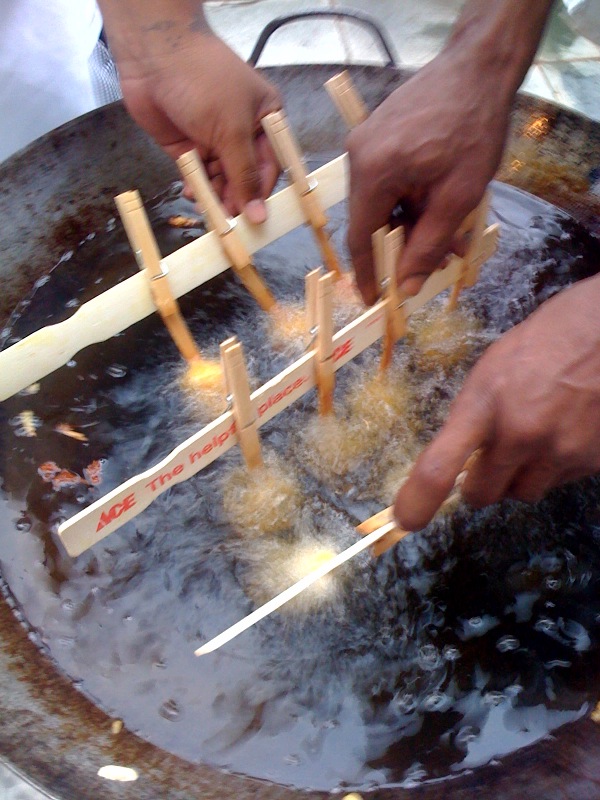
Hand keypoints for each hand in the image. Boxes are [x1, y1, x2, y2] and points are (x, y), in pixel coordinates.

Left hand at [100, 3, 281, 221]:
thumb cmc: (205, 82)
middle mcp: (243, 132)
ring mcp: (215, 140)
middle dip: (236, 198)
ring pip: (221, 180)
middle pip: (245, 177)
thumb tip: (259, 214)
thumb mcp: (232, 130)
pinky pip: (198, 176)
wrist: (154, 55)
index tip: (256, 220)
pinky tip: (193, 194)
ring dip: (215, 196)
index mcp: (266, 120)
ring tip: (209, 208)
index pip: (271, 167)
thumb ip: (244, 175)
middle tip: (229, 222)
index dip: (263, 193)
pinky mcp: (189, 147)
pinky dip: (197, 188)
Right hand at [347, 50, 508, 303]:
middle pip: (373, 219)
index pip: (361, 237)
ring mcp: (366, 141)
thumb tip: (405, 286)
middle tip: (437, 262)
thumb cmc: (473, 129)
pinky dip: (411, 198)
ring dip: (413, 222)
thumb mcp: (457, 197)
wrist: (479, 66)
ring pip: (383, 201)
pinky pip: (388, 179)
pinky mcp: (377, 133)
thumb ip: (428, 246)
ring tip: (450, 235)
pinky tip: (439, 206)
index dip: (368, 273)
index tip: (374, 301)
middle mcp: (358, 155)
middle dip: (403, 245)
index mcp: (372, 171)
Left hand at [394, 275, 599, 530]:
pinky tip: (564, 430)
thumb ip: (472, 418)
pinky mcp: (592, 461)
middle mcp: (520, 435)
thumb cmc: (541, 344)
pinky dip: (555, 466)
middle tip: (487, 460)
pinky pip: (559, 482)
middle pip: (482, 495)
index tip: (406, 519)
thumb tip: (458, 458)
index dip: (418, 501)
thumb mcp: (490, 372)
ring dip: (518, 477)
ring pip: (522, 493)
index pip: (439, 468)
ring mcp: (560, 451)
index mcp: (483, 405)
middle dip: (479, 483)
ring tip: (534, 436)